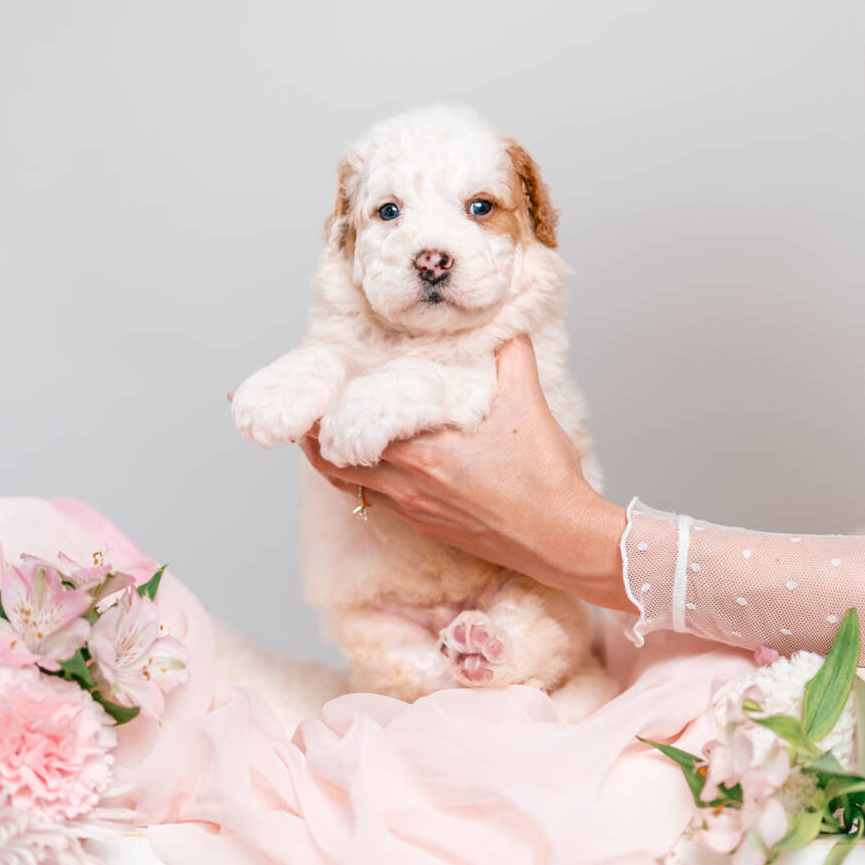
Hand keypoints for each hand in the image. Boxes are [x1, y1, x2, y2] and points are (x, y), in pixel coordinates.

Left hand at [298, 335, 636, 612]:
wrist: (560, 540)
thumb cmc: (545, 479)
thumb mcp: (529, 404)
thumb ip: (512, 356)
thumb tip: (505, 324)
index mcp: (425, 452)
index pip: (351, 429)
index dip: (323, 410)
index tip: (313, 388)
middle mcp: (408, 483)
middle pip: (333, 459)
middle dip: (314, 433)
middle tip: (304, 408)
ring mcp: (412, 508)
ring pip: (346, 483)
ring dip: (328, 459)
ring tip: (317, 435)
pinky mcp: (423, 525)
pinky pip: (373, 499)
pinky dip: (356, 479)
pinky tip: (360, 462)